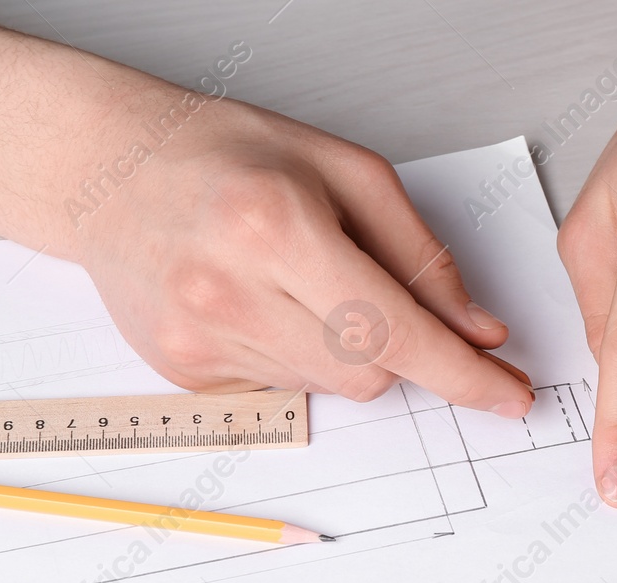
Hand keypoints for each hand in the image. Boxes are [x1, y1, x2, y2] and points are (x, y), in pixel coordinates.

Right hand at [75, 98, 534, 412]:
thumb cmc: (225, 154)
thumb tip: (478, 330)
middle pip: (370, 372)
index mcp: (275, 226)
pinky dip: (297, 356)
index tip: (509, 395)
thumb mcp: (342, 171)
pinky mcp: (185, 371)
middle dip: (394, 344)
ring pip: (331, 386)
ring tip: (291, 279)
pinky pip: (285, 390)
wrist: (107, 168)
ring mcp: (200, 340)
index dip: (462, 372)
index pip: (395, 329)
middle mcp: (229, 291)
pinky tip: (260, 302)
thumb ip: (420, 255)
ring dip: (340, 346)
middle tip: (365, 286)